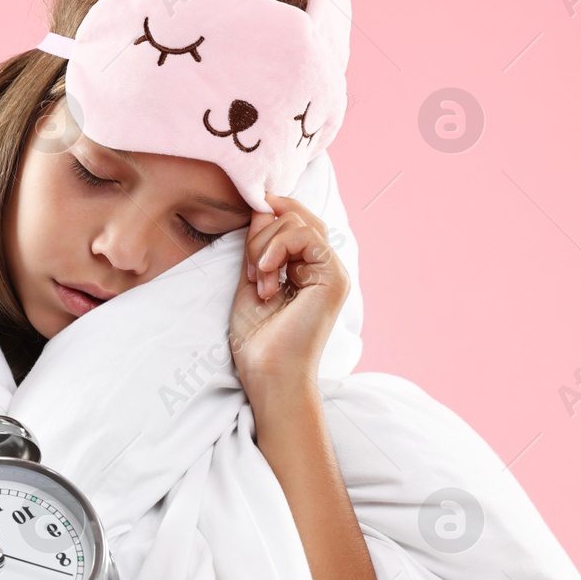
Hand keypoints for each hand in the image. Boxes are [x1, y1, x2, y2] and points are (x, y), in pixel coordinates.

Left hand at [229, 193, 349, 400]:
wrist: (268, 373)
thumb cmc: (257, 339)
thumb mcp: (251, 279)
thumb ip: (257, 245)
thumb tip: (262, 205)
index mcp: (307, 268)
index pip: (294, 221)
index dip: (269, 215)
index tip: (246, 227)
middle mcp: (324, 267)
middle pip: (297, 216)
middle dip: (261, 235)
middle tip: (251, 271)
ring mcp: (332, 272)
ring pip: (298, 222)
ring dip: (264, 246)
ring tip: (259, 280)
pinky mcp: (334, 278)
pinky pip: (305, 235)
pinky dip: (276, 248)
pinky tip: (265, 276)